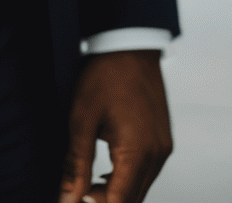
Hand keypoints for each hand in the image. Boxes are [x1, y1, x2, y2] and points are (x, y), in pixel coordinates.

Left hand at [61, 51, 171, 202]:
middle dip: (104, 202)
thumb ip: (76, 164)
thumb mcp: (81, 119)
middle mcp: (157, 155)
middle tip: (78, 192)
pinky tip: (105, 173)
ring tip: (87, 184)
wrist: (129, 43)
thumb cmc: (106, 74)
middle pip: (132, 200)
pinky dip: (127, 179)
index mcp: (138, 152)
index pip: (118, 202)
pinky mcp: (163, 141)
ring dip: (115, 193)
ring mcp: (163, 148)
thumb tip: (68, 198)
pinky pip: (147, 173)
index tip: (74, 200)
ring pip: (140, 189)